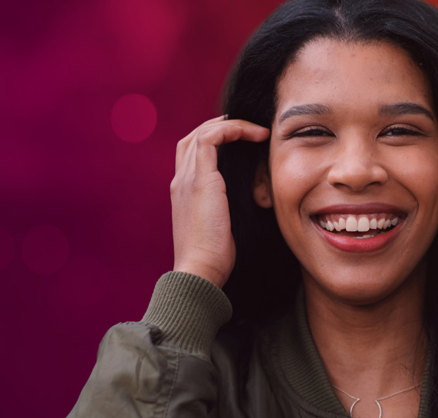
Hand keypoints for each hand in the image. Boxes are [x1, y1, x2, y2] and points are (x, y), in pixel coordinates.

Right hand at [170, 115, 269, 287]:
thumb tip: (253, 202)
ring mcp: (187, 178)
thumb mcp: (221, 227)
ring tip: (257, 131)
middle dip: (220, 127)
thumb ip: (228, 210)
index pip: (191, 154)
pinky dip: (233, 130)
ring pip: (203, 132)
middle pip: (193, 137)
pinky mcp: (200, 180)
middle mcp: (181, 181)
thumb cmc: (214, 258)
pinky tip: (255, 135)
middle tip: (248, 130)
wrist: (199, 270)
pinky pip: (211, 138)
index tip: (242, 144)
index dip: (214, 142)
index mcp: (183, 192)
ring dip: (232, 126)